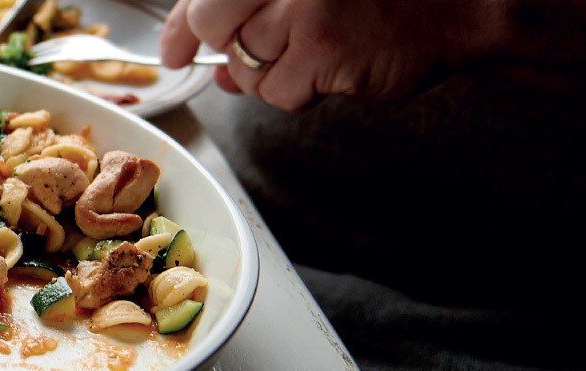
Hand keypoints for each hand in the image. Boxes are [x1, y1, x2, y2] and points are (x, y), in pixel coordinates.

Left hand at [159, 0, 506, 111]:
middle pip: (213, 22)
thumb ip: (259, 12)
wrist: (466, 2)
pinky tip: (329, 70)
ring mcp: (302, 9)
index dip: (181, 25)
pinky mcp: (323, 50)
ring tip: (312, 53)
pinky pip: (278, 91)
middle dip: (222, 48)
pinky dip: (296, 91)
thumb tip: (214, 63)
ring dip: (268, 73)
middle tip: (235, 58)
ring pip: (245, 65)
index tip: (173, 49)